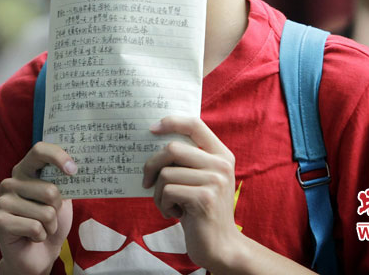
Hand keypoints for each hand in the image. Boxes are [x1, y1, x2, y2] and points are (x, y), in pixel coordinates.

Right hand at [0, 142, 75, 274]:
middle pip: (50, 190)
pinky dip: (41, 236)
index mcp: (25, 170)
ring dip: (50, 226)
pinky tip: (31, 237)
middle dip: (57, 209)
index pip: (39, 150)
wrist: (37, 255)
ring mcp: (2, 201)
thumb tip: (76, 165)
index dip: (58, 157)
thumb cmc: (50, 223)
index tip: (73, 170)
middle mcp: (10, 182)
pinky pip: (36, 227)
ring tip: (41, 228)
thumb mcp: (62, 198)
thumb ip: (64, 180)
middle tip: (49, 217)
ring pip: (46, 212)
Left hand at [142, 116, 244, 270]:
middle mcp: (221, 164)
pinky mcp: (205, 198)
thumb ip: (187, 161)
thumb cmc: (201, 210)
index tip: (152, 128)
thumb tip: (152, 141)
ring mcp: (215, 181)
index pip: (195, 124)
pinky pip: (167, 191)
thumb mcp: (199, 180)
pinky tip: (173, 214)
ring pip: (166, 173)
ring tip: (167, 204)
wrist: (220, 245)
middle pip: (172, 148)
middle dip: (152, 165)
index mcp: (221, 154)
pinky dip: (163, 204)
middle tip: (147, 181)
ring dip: (157, 192)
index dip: (172, 122)